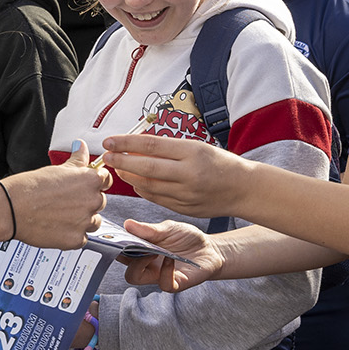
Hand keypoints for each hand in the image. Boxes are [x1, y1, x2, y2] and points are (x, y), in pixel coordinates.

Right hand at [0, 146, 106, 248]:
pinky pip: (82, 238)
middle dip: (87, 201)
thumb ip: (77, 159)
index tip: (85, 184)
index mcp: (90, 180)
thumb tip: (81, 147)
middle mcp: (92, 201)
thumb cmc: (30, 187)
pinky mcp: (75, 240)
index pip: (106, 179)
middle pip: (100, 201)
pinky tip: (58, 226)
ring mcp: (85, 222)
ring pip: (94, 221)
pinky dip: (72, 234)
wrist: (11, 208)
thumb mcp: (57, 168)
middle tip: (66, 200)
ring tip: (62, 214)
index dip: (95, 181)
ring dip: (83, 219)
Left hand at [100, 133, 250, 219]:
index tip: (109, 141)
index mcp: (192, 152)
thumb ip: (168, 148)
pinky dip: (142, 190)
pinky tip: (135, 182)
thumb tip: (135, 147)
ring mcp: (186, 194)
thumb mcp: (196, 146)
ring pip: (148, 186)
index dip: (126, 143)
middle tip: (106, 156)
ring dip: (129, 177)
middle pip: (146, 167)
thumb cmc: (218, 162)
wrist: (242, 188)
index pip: (151, 145)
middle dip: (121, 162)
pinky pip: (156, 198)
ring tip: (117, 168)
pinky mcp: (184, 208)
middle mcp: (188, 174)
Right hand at [118, 219, 223, 292]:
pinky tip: (171, 259)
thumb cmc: (187, 238)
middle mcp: (147, 266)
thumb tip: (127, 224)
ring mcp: (159, 276)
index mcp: (142, 251)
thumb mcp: (168, 228)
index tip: (112, 235)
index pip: (120, 252)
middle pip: (124, 268)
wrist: (211, 248)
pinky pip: (163, 284)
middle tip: (134, 244)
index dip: (113, 246)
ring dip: (139, 264)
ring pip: (135, 278)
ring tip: (152, 252)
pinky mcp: (175, 283)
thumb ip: (148, 230)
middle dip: (124, 257)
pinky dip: (165, 272)